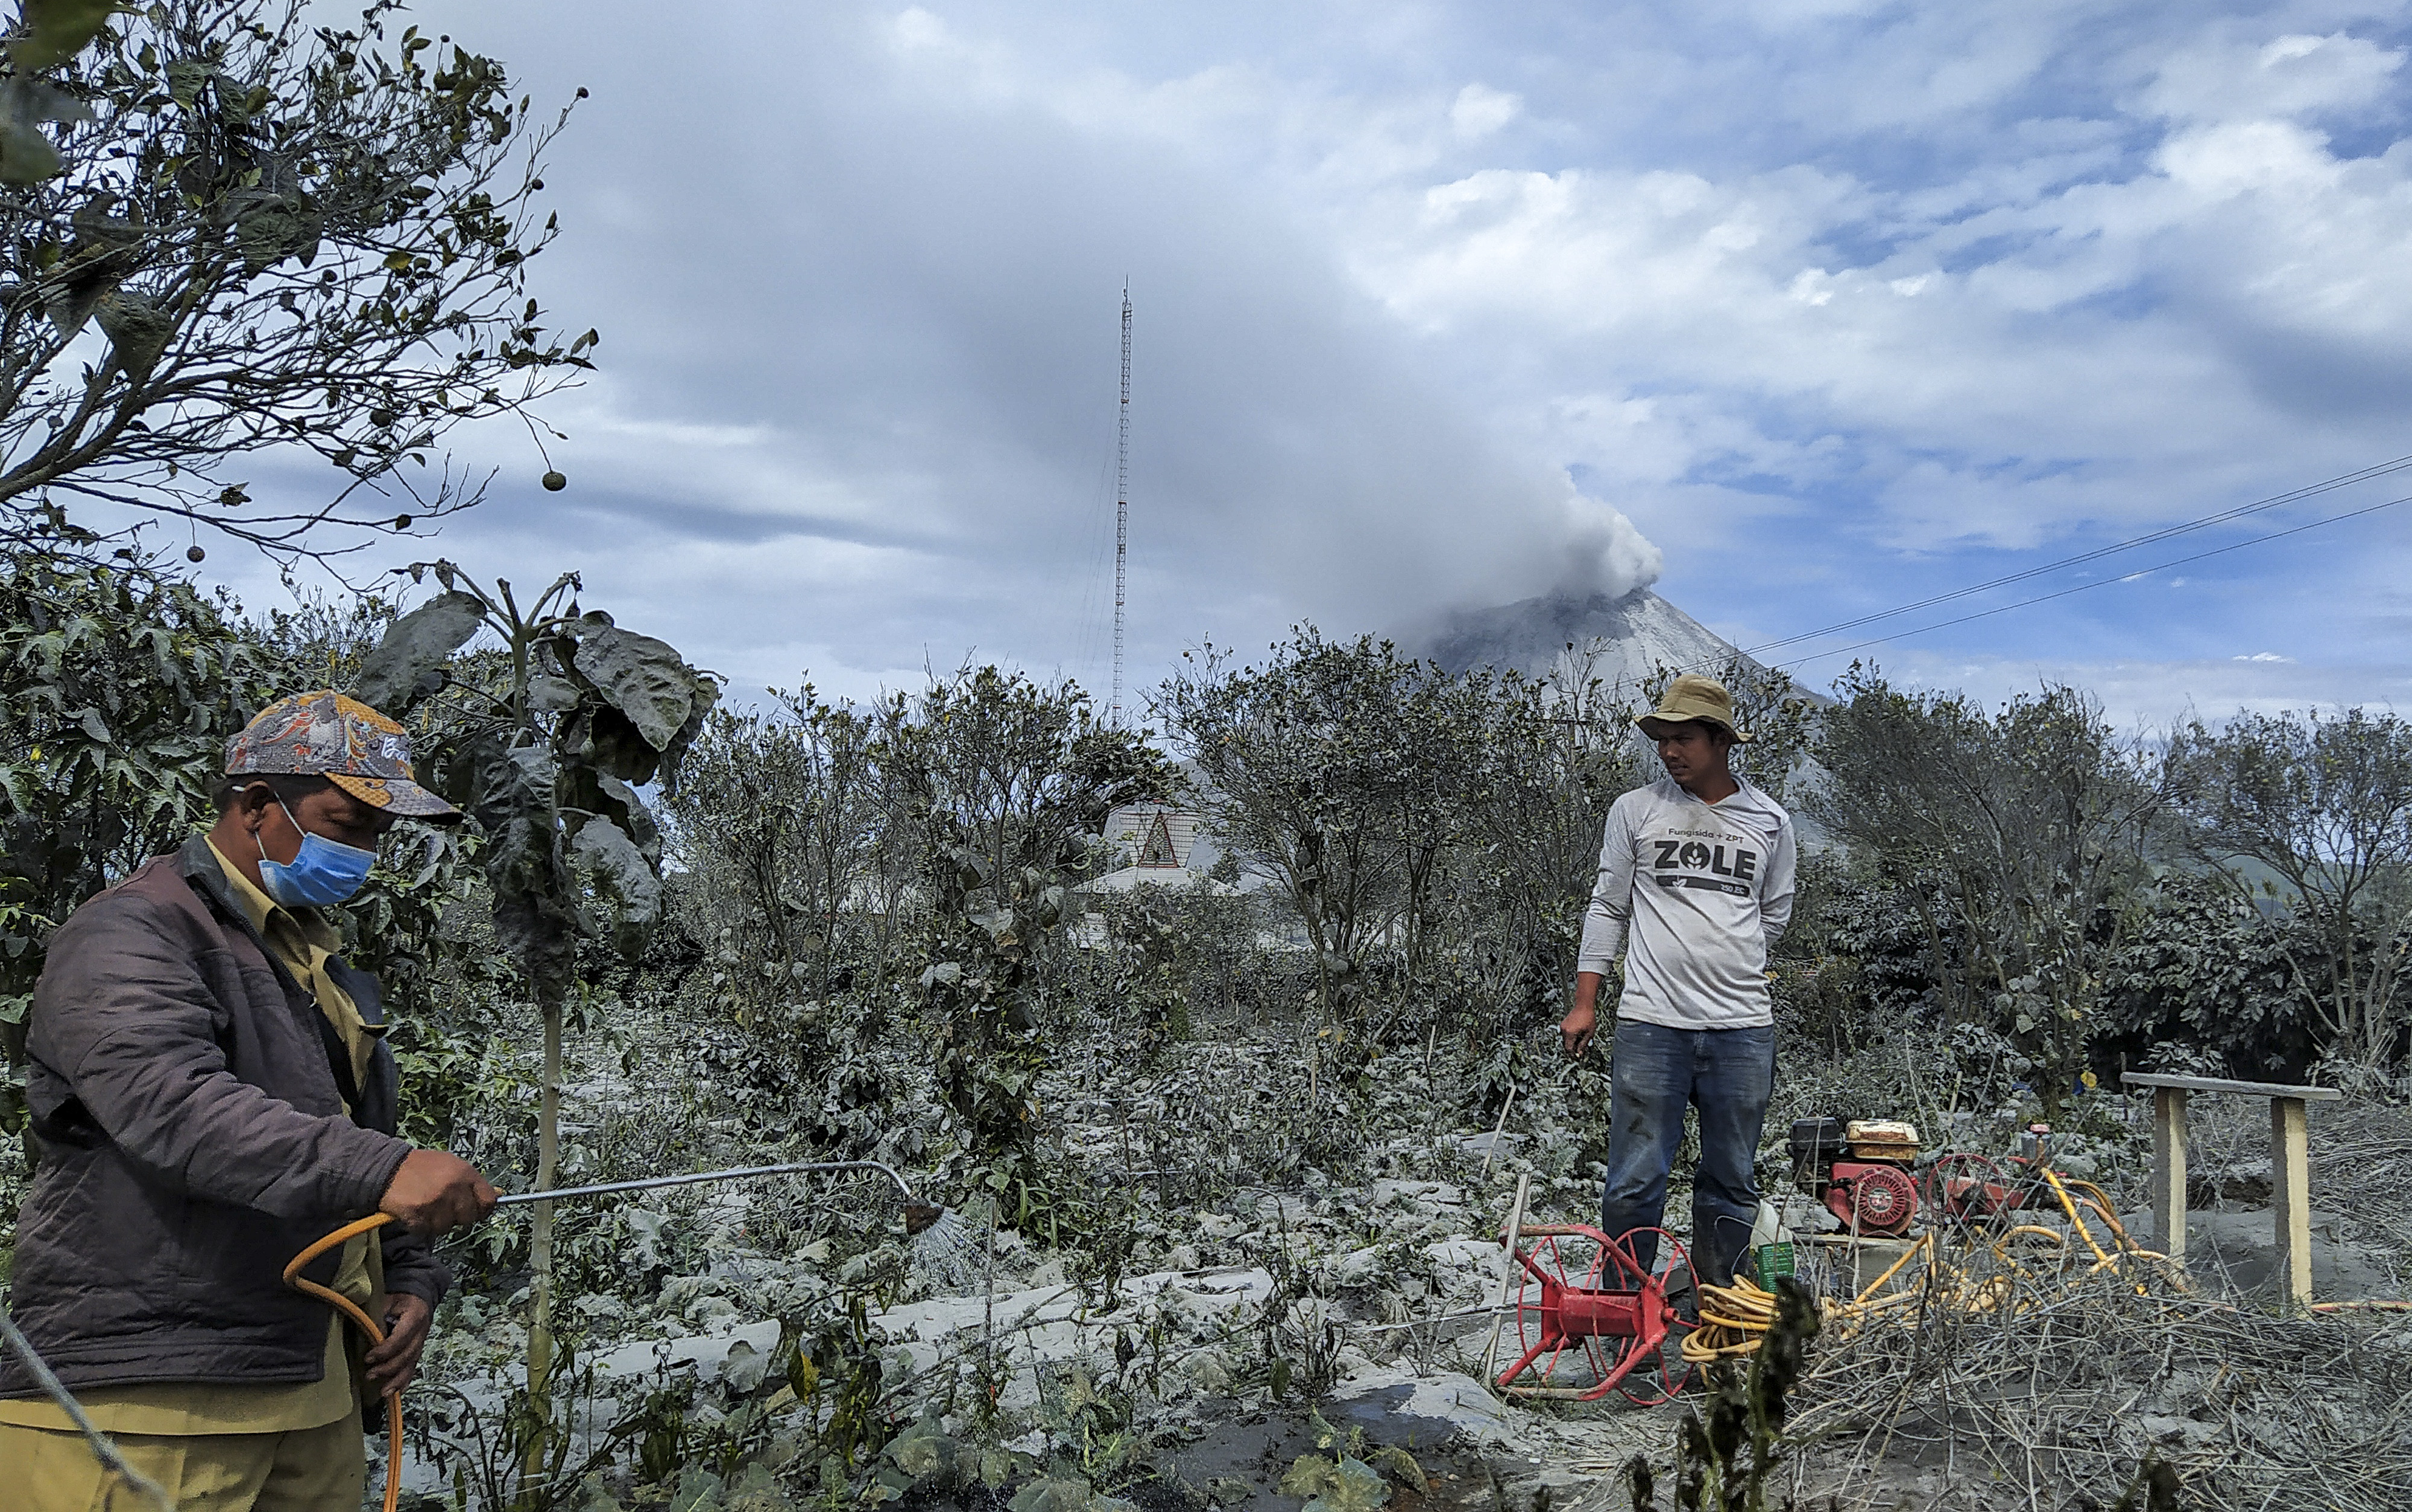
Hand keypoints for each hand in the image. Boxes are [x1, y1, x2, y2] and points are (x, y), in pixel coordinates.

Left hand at [364, 1294, 432, 1397]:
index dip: (384, 1351)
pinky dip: (405, 1381)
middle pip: (408, 1355)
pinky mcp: (418, 1350)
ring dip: (397, 1380)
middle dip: (388, 1368)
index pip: (401, 1338)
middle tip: (369, 1375)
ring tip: (383, 1392)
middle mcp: (422, 1332)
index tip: (367, 1358)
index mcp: (415, 1317)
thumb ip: (377, 1317)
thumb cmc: (399, 1297)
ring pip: (412, 1365)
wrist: (418, 1294)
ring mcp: (421, 1342)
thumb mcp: (387, 1300)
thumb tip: (366, 1336)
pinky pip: (413, 1368)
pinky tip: (397, 1392)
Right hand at [379, 1148, 496, 1236]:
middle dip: (457, 1216)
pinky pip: (426, 1231)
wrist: (387, 1168)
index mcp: (465, 1173)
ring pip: (446, 1227)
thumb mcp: (452, 1166)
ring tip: (426, 1207)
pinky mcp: (417, 1215)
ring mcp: (435, 1203)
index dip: (483, 1209)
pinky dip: (420, 1226)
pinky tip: (415, 1212)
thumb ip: (473, 1182)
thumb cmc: (422, 1167)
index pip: (488, 1201)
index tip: (476, 1211)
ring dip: (436, 1222)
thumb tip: (499, 1196)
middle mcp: (453, 1188)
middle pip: (469, 1218)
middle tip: (443, 1207)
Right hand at [1559, 1003, 1597, 1059]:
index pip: (1568, 1049)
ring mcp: (1562, 1027)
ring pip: (1566, 1040)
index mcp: (1570, 1033)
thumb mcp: (1589, 1033)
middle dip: (1572, 1049)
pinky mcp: (1563, 1024)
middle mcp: (1564, 1031)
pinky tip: (1578, 1035)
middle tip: (1580, 1052)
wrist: (1583, 1006)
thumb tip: (1579, 1053)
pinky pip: (1565, 1034)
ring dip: (1572, 1043)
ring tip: (1581, 1042)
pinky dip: (1570, 1037)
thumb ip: (1583, 1044)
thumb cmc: (1588, 1018)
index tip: (1577, 1058)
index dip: (1572, 1055)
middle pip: (1566, 1045)